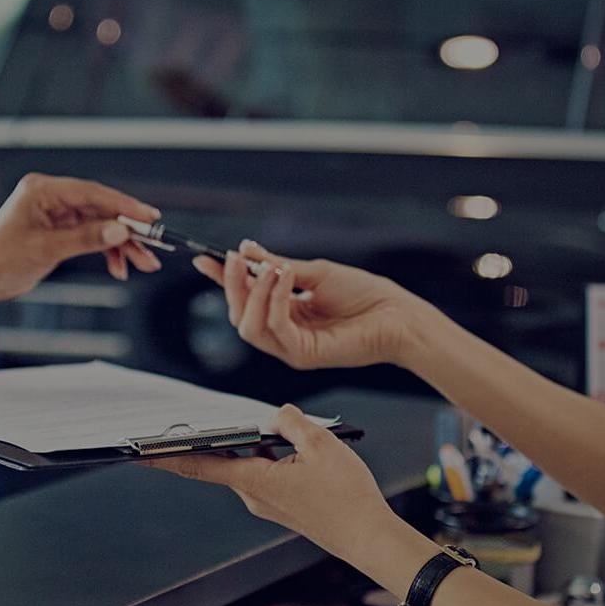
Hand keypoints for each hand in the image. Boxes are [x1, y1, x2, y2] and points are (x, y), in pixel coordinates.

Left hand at [0, 173, 160, 298]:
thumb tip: (118, 232)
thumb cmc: (0, 260)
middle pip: (101, 208)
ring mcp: (57, 212)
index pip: (91, 193)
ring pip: (101, 224)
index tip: (149, 217)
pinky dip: (107, 251)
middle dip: (128, 229)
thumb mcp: (44, 250)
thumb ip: (84, 239)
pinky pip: (93, 235)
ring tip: (144, 264)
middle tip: (154, 245)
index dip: (123, 205)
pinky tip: (119, 268)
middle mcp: (52, 196)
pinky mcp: (61, 228)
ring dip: (122, 244)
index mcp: (42, 190)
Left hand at [145, 405, 395, 559]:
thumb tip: (277, 414)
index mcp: (253, 480)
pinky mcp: (282, 506)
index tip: (138, 452)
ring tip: (282, 431)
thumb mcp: (322, 445)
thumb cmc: (348, 497)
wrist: (370, 538)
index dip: (165, 457)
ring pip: (249, 465)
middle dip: (216, 438)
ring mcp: (266, 503)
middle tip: (198, 420)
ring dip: (255, 446)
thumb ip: (292, 423)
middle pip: (223, 459)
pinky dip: (271, 458)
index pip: (198, 464)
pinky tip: (296, 450)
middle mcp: (252, 495)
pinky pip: (266, 475)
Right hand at [194, 242, 432, 370]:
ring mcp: (291, 347)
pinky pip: (275, 328)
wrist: (398, 316)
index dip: (224, 280)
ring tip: (268, 268)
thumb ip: (279, 266)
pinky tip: (285, 278)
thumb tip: (248, 251)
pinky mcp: (302, 355)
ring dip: (252, 294)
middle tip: (235, 259)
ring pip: (249, 327)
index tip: (206, 260)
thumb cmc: (365, 295)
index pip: (245, 298)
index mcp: (285, 312)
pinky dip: (274, 301)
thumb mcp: (315, 272)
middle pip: (239, 315)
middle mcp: (284, 332)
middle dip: (232, 285)